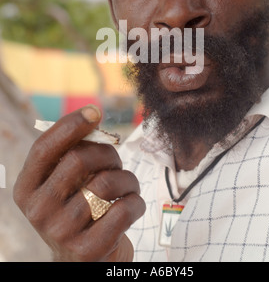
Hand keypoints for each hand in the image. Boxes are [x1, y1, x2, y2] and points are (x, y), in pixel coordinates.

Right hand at [13, 105, 145, 261]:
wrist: (85, 261)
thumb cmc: (80, 210)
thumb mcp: (65, 184)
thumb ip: (72, 154)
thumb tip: (94, 116)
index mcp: (27, 189)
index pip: (44, 148)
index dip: (71, 125)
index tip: (94, 111)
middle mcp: (37, 211)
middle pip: (78, 159)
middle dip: (108, 153)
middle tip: (117, 162)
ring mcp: (61, 232)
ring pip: (106, 183)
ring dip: (127, 178)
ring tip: (129, 186)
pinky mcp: (88, 250)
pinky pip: (124, 209)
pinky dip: (137, 202)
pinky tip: (132, 206)